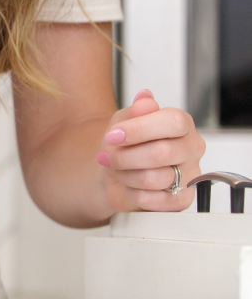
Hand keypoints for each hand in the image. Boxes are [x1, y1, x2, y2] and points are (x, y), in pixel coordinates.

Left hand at [96, 89, 205, 212]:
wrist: (115, 172)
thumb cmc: (124, 144)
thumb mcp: (124, 120)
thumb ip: (135, 110)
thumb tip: (145, 98)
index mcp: (182, 124)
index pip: (173, 122)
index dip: (139, 129)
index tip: (113, 135)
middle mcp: (191, 148)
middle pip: (161, 153)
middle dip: (125, 156)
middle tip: (107, 156)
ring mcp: (190, 175)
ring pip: (154, 178)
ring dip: (125, 175)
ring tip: (117, 170)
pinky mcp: (181, 200)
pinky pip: (153, 200)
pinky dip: (132, 193)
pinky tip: (129, 186)